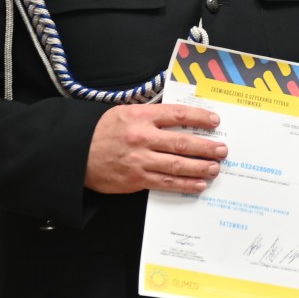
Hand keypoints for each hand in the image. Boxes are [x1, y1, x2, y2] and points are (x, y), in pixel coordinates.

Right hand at [83, 103, 224, 194]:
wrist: (76, 154)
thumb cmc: (101, 132)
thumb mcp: (125, 113)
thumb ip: (151, 116)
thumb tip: (180, 118)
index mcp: (141, 116)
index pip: (178, 114)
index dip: (199, 117)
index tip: (214, 121)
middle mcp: (142, 137)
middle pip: (183, 142)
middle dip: (206, 147)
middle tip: (222, 150)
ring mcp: (140, 160)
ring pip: (177, 165)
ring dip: (200, 167)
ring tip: (215, 168)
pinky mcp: (136, 179)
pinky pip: (166, 183)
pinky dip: (185, 184)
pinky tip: (198, 184)